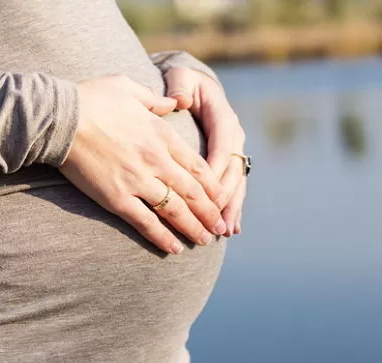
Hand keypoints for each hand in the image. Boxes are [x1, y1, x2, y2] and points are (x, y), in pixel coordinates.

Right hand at [59, 75, 226, 254]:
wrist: (60, 118)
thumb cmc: (90, 99)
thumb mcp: (128, 87)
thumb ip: (155, 99)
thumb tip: (173, 102)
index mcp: (161, 134)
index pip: (197, 165)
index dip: (212, 186)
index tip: (220, 198)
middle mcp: (155, 160)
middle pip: (192, 191)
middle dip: (209, 212)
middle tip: (219, 227)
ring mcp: (137, 181)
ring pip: (174, 210)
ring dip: (192, 228)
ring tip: (203, 241)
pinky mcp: (116, 198)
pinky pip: (145, 222)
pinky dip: (162, 237)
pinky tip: (173, 248)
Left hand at [164, 67, 246, 235]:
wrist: (192, 84)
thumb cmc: (181, 83)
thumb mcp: (180, 77)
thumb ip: (180, 87)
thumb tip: (180, 100)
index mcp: (223, 116)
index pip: (222, 146)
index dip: (215, 169)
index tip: (204, 192)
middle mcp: (233, 135)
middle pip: (232, 171)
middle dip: (224, 197)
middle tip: (215, 220)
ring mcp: (234, 150)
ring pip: (236, 183)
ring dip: (231, 208)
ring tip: (225, 231)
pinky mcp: (230, 162)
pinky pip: (233, 187)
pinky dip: (232, 207)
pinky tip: (232, 228)